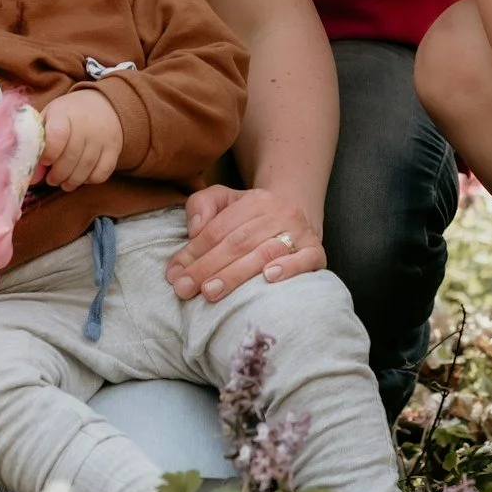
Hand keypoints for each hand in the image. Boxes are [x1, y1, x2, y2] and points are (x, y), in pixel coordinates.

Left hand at [39, 89, 124, 190]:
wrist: (103, 104)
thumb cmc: (68, 115)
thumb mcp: (50, 115)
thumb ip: (38, 138)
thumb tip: (32, 169)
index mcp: (64, 113)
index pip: (57, 135)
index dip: (49, 153)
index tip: (44, 161)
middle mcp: (85, 124)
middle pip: (71, 157)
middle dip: (58, 175)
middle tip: (52, 180)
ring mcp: (102, 136)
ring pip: (86, 168)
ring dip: (72, 181)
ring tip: (64, 183)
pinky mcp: (115, 147)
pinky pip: (103, 172)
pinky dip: (90, 180)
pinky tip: (82, 177)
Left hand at [166, 184, 325, 302]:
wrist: (300, 216)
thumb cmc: (253, 217)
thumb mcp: (225, 200)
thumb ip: (203, 204)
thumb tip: (194, 228)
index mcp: (255, 200)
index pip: (219, 229)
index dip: (194, 251)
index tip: (174, 273)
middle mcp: (280, 213)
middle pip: (239, 242)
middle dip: (208, 267)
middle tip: (185, 289)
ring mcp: (300, 233)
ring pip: (265, 253)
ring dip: (235, 274)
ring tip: (210, 292)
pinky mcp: (316, 252)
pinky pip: (305, 260)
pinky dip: (288, 269)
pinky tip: (268, 279)